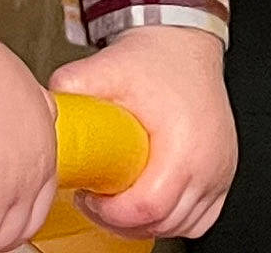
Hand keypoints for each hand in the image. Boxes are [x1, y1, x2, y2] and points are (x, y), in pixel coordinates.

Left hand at [49, 25, 235, 239]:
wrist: (184, 45)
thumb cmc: (156, 60)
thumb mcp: (110, 67)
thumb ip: (75, 83)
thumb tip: (48, 103)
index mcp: (183, 146)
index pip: (148, 207)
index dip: (112, 213)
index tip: (91, 196)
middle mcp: (208, 164)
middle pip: (164, 222)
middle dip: (123, 220)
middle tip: (97, 199)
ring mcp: (219, 173)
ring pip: (183, 225)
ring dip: (147, 223)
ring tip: (119, 199)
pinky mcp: (222, 175)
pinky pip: (199, 218)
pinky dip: (172, 218)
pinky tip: (147, 202)